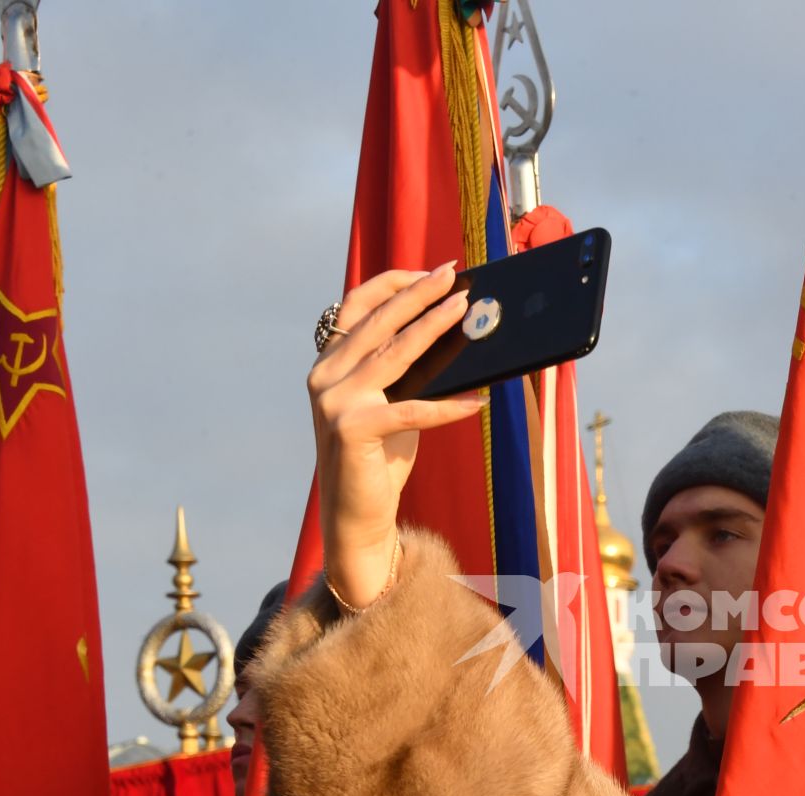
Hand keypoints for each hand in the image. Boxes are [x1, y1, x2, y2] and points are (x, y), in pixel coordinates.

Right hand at [308, 263, 487, 607]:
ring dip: (433, 328)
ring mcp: (334, 402)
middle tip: (453, 274)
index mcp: (329, 364)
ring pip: (393, 354)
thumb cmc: (378, 458)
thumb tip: (454, 335)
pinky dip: (449, 405)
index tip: (431, 271)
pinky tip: (480, 399)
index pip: (356, 306)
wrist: (355, 516)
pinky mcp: (352, 430)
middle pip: (379, 323)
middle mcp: (324, 376)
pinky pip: (411, 410)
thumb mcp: (390, 404)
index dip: (394, 284)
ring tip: (466, 311)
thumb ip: (404, 372)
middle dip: (419, 294)